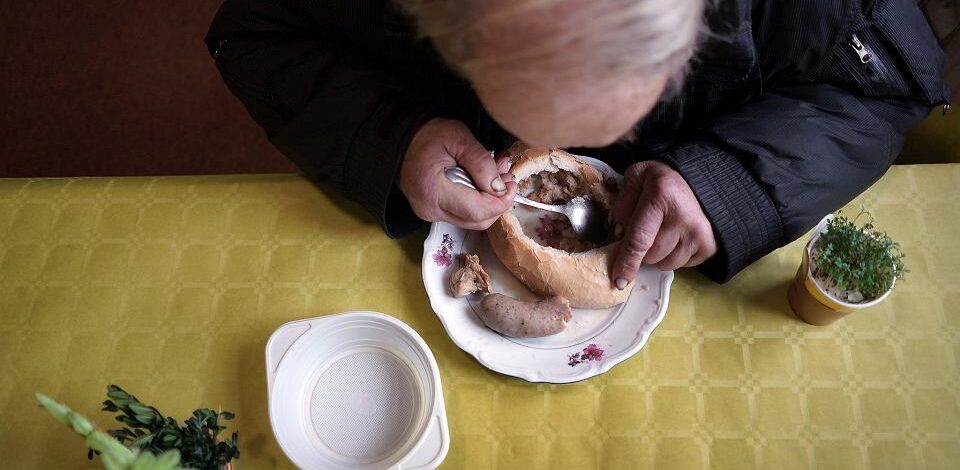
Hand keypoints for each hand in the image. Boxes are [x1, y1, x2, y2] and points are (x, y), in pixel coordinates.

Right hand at [398, 118, 516, 229]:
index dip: (501, 201)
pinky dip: (476, 203)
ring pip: (472, 222)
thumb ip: (482, 164)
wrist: (400, 139)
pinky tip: (479, 183)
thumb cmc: (427, 135)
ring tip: (494, 178)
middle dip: (498, 203)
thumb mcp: (459, 138)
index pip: (477, 210)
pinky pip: (462, 216)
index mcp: (434, 191)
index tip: (511, 184)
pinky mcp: (432, 213)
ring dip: (489, 204)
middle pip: (477, 221)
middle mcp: (430, 209)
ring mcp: (429, 214)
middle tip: (506, 179)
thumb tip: (500, 188)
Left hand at [611, 160, 716, 287]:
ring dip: (657, 256)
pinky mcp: (709, 245)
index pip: (639, 240)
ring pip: (665, 264)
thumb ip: (622, 203)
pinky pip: (682, 265)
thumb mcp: (637, 177)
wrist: (703, 179)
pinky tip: (676, 237)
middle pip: (651, 256)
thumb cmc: (664, 180)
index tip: (618, 280)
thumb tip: (617, 233)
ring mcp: (698, 234)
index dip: (627, 262)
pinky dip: (673, 256)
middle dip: (640, 251)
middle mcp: (682, 218)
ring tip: (661, 233)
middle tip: (644, 233)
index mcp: (661, 197)